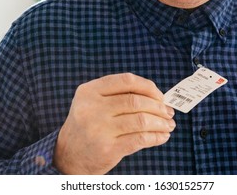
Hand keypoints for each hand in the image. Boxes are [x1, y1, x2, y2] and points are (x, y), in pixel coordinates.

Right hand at [53, 73, 175, 173]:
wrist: (68, 157)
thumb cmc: (88, 126)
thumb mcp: (93, 103)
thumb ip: (118, 96)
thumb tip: (158, 98)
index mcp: (89, 91)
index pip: (126, 80)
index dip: (148, 87)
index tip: (160, 96)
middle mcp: (91, 108)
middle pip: (136, 101)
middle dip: (158, 107)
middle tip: (169, 112)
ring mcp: (98, 129)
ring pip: (141, 120)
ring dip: (161, 123)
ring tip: (168, 125)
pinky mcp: (107, 149)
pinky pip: (140, 139)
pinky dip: (156, 137)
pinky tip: (162, 137)